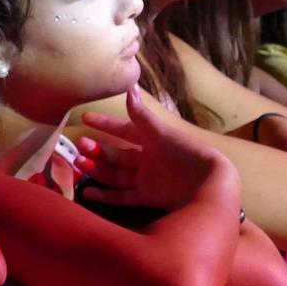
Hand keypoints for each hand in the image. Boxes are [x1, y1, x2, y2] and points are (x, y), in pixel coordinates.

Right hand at [75, 89, 232, 209]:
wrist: (208, 185)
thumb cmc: (186, 154)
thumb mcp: (160, 133)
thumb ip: (141, 115)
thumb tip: (129, 88)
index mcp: (153, 139)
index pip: (124, 129)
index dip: (106, 124)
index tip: (85, 118)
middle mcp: (148, 159)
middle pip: (117, 154)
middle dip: (97, 150)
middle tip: (79, 146)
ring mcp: (147, 179)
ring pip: (116, 175)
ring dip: (97, 169)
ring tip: (78, 164)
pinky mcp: (148, 198)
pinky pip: (122, 196)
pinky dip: (105, 195)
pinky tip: (87, 191)